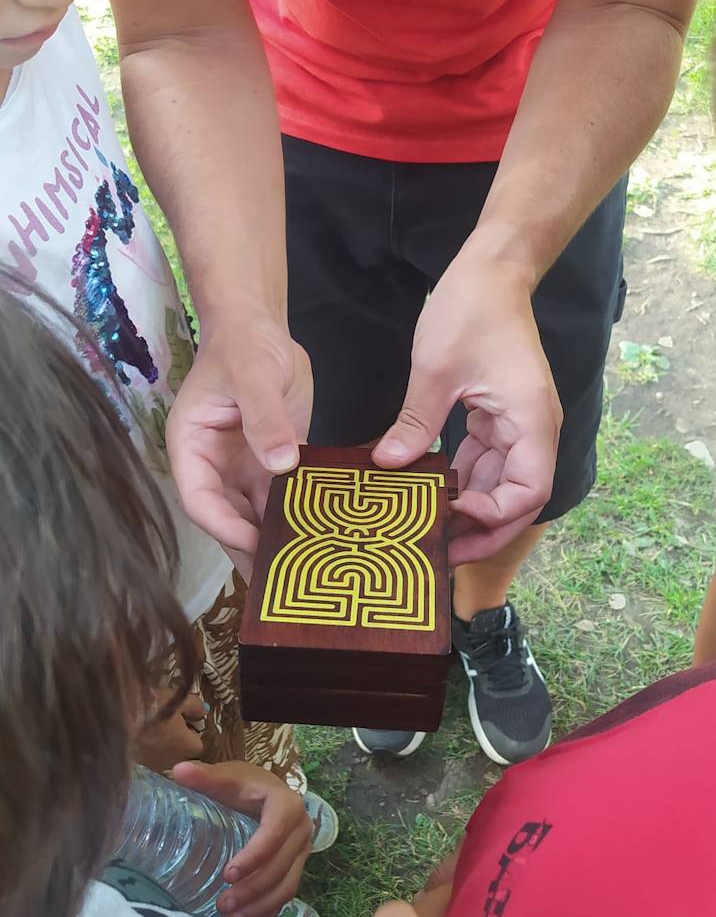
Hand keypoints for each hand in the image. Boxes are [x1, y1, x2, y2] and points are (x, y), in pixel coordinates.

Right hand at [135, 690, 206, 772]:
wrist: (113, 717)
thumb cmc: (151, 706)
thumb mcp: (178, 698)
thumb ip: (195, 706)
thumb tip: (203, 712)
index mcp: (188, 748)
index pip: (197, 744)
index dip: (190, 731)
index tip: (180, 718)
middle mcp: (172, 764)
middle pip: (179, 754)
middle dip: (174, 743)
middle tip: (163, 722)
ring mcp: (150, 768)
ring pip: (160, 758)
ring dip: (157, 747)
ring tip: (145, 727)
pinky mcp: (131, 767)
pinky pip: (143, 759)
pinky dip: (141, 750)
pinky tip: (132, 735)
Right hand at [166, 314, 312, 577]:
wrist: (260, 328)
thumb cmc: (244, 345)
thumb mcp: (253, 374)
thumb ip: (264, 417)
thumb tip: (281, 465)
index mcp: (192, 448)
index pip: (199, 500)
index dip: (224, 527)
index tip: (254, 545)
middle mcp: (214, 467)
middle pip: (227, 519)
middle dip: (250, 551)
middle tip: (278, 589)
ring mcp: (243, 469)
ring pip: (256, 516)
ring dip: (276, 543)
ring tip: (303, 575)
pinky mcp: (273, 465)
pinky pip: (283, 499)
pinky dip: (298, 520)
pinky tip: (322, 541)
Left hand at [172, 760, 311, 916]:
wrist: (266, 792)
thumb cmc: (244, 785)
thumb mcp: (228, 777)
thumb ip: (205, 776)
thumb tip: (178, 770)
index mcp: (287, 805)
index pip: (274, 834)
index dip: (253, 857)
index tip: (226, 875)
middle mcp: (301, 830)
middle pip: (281, 866)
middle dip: (253, 890)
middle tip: (222, 905)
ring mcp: (302, 852)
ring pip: (287, 886)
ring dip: (260, 906)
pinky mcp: (297, 868)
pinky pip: (286, 895)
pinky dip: (267, 912)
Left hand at [372, 255, 561, 565]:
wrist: (492, 269)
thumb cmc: (473, 309)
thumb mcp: (438, 368)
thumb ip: (417, 421)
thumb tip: (389, 465)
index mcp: (532, 420)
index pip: (530, 491)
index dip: (496, 515)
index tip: (453, 515)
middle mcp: (532, 429)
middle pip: (517, 498)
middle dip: (483, 529)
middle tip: (441, 554)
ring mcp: (516, 424)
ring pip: (500, 484)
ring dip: (470, 509)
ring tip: (431, 533)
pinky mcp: (498, 416)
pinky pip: (485, 461)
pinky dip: (461, 481)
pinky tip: (430, 494)